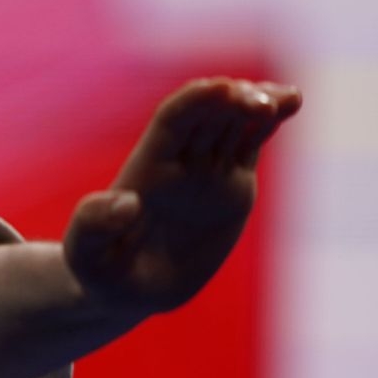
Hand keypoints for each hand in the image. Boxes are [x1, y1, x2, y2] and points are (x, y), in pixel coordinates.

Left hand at [63, 76, 300, 316]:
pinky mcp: (230, 184)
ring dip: (259, 103)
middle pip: (208, 114)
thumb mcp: (87, 255)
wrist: (127, 288)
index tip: (223, 88)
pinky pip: (250, 142)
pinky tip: (290, 103)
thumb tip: (125, 202)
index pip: (171, 121)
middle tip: (258, 103)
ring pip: (234, 122)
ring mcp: (206, 170)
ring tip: (287, 98)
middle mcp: (177, 161)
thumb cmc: (98, 271)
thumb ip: (95, 226)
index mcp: (146, 168)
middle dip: (233, 100)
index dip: (196, 101)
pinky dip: (269, 122)